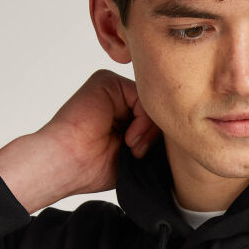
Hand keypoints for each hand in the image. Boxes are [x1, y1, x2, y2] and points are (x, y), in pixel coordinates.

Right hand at [37, 69, 159, 192]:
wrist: (69, 165)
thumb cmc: (94, 167)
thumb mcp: (135, 154)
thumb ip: (154, 139)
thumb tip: (179, 134)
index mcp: (123, 116)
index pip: (157, 118)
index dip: (158, 140)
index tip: (143, 158)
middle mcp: (118, 100)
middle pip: (158, 109)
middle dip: (156, 134)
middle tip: (138, 154)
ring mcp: (112, 89)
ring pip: (153, 103)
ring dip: (149, 130)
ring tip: (131, 147)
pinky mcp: (106, 81)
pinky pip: (142, 96)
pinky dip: (143, 120)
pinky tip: (128, 137)